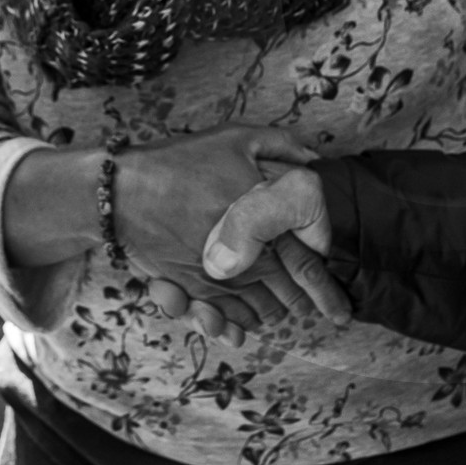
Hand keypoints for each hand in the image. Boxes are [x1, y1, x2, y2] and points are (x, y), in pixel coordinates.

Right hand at [117, 128, 326, 341]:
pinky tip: (242, 324)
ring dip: (269, 315)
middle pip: (285, 299)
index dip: (329, 293)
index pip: (309, 269)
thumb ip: (282, 146)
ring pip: (255, 313)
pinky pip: (222, 319)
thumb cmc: (183, 163)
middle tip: (313, 310)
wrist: (123, 192)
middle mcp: (245, 264)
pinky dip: (235, 325)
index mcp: (265, 229)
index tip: (342, 311)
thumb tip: (313, 157)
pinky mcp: (188, 291)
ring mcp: (216, 282)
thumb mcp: (238, 139)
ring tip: (276, 312)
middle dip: (301, 306)